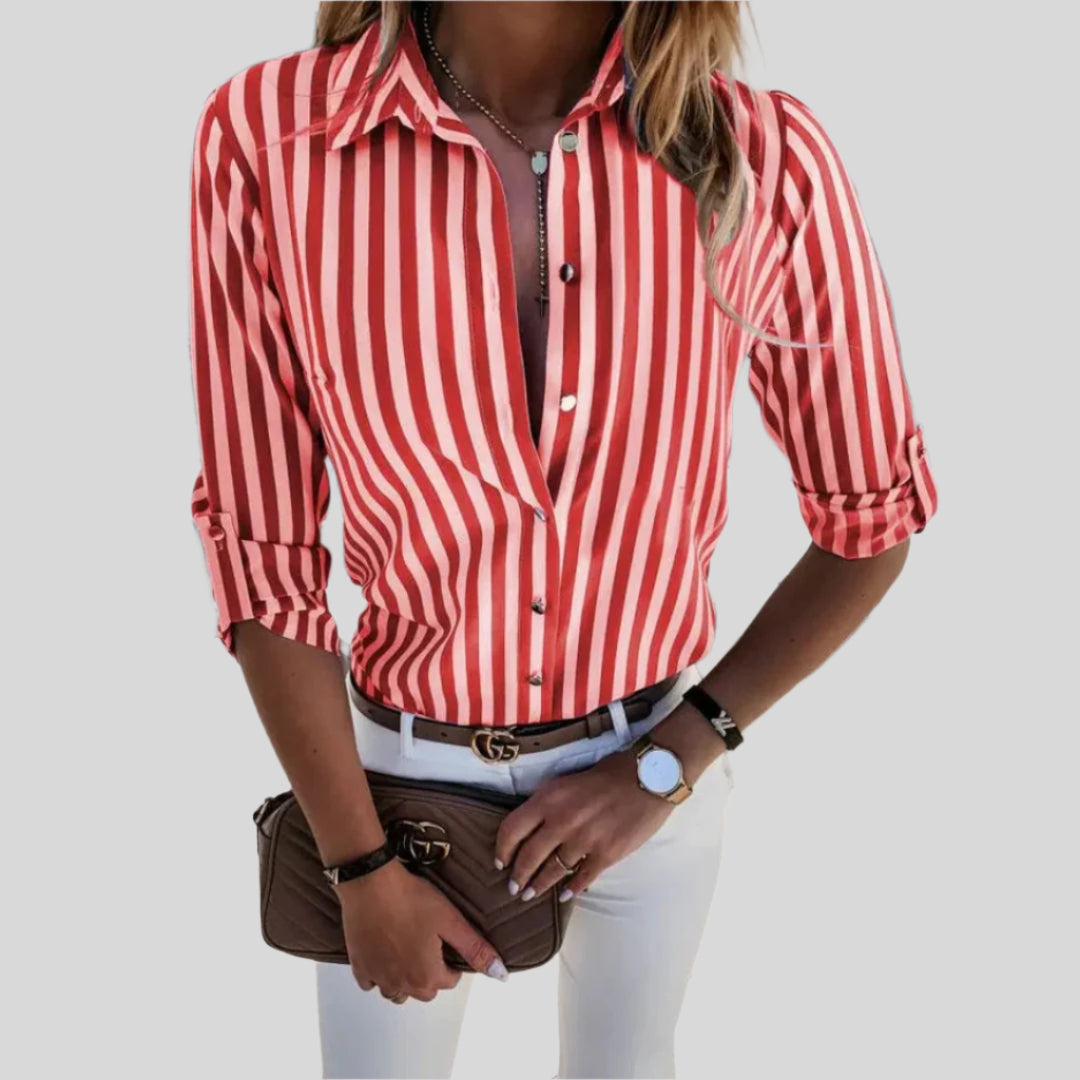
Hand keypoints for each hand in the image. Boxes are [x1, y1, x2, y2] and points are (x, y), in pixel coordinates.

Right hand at [336, 857, 508, 1002]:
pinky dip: (380, 973)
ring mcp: (377, 977)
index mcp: (426, 977)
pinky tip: (384, 952)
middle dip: (431, 972)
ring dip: (405, 979)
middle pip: (425, 990)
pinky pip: (371, 982)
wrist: (371, 883)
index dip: (452, 961)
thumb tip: (500, 974)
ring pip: (397, 991)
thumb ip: (475, 949)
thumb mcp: (450, 921)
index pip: (450, 981)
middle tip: (429, 942)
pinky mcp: (359, 967)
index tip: (446, 941)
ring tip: (409, 949)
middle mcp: (401, 985)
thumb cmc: (410, 899)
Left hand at [493, 746, 673, 902]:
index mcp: (549, 798)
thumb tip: (532, 828)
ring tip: (532, 894)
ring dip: (540, 886)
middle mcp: (561, 821)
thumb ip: (548, 804)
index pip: (511, 830)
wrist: (648, 777)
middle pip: (529, 857)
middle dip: (518, 877)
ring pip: (553, 871)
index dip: (502, 850)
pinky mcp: (606, 854)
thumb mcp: (568, 781)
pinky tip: (565, 896)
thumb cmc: (609, 774)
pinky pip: (582, 878)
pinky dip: (572, 889)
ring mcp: (584, 840)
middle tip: (514, 888)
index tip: (500, 863)